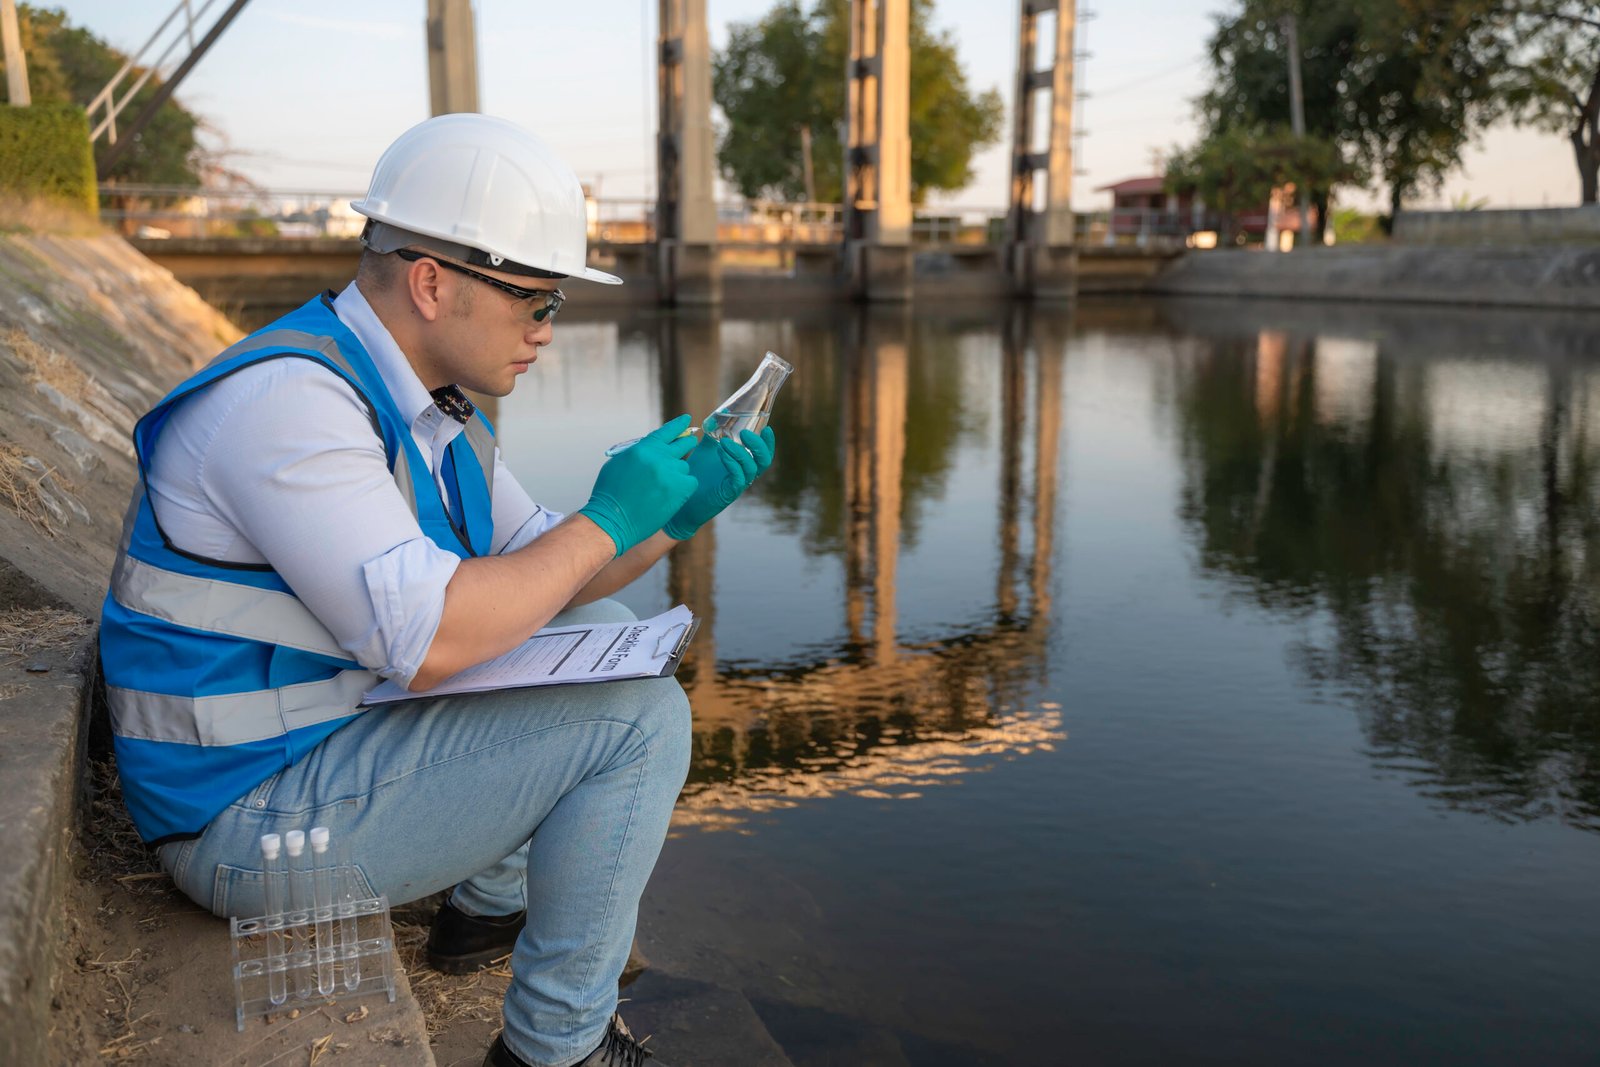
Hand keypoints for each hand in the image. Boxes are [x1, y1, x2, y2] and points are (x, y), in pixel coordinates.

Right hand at [577, 415, 699, 554]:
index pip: (667, 431)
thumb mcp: (620, 463)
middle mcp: (659, 457)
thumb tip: (655, 447)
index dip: (679, 425)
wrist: (613, 519)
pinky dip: (683, 487)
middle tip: (690, 443)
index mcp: (643, 448)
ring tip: (662, 487)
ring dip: (677, 473)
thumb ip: (640, 452)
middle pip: (683, 444)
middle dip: (686, 444)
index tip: (687, 420)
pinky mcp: (680, 489)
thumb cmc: (611, 493)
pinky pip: (690, 482)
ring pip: (684, 466)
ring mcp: (671, 473)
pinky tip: (671, 495)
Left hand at [662, 426, 775, 539]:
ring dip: (740, 452)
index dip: (768, 442)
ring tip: (723, 443)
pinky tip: (721, 454)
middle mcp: (744, 475)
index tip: (767, 428)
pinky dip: (732, 464)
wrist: (682, 496)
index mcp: (743, 464)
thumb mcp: (706, 449)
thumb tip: (718, 416)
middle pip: (764, 461)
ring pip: (751, 469)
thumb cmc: (696, 473)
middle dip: (758, 445)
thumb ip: (714, 434)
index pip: (763, 454)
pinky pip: (738, 478)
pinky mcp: (728, 494)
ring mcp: (737, 485)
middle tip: (745, 433)